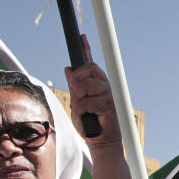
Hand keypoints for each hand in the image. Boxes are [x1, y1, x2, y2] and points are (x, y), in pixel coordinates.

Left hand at [65, 35, 121, 149]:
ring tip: (84, 110)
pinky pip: (88, 102)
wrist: (100, 141)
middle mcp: (104, 87)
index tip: (81, 36)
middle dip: (78, 79)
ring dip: (79, 98)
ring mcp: (108, 95)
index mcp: (97, 84)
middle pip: (89, 69)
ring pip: (87, 85)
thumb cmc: (90, 124)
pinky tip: (89, 117)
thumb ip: (75, 86)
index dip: (86, 49)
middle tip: (76, 93)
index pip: (90, 63)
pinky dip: (83, 111)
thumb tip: (68, 69)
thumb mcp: (77, 102)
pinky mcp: (109, 106)